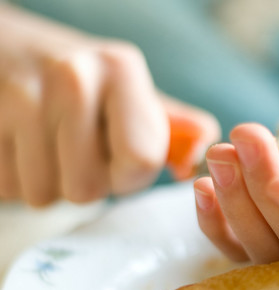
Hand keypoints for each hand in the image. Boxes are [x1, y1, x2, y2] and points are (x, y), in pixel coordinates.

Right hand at [0, 4, 218, 205]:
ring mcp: (21, 91)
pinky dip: (11, 176)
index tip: (117, 160)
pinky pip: (5, 186)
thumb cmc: (77, 81)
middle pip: (88, 189)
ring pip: (42, 194)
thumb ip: (170, 125)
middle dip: (83, 182)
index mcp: (122, 70)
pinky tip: (15, 142)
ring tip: (43, 143)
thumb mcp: (126, 88)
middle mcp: (74, 75)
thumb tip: (198, 160)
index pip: (141, 160)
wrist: (0, 45)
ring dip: (45, 182)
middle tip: (73, 149)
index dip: (129, 177)